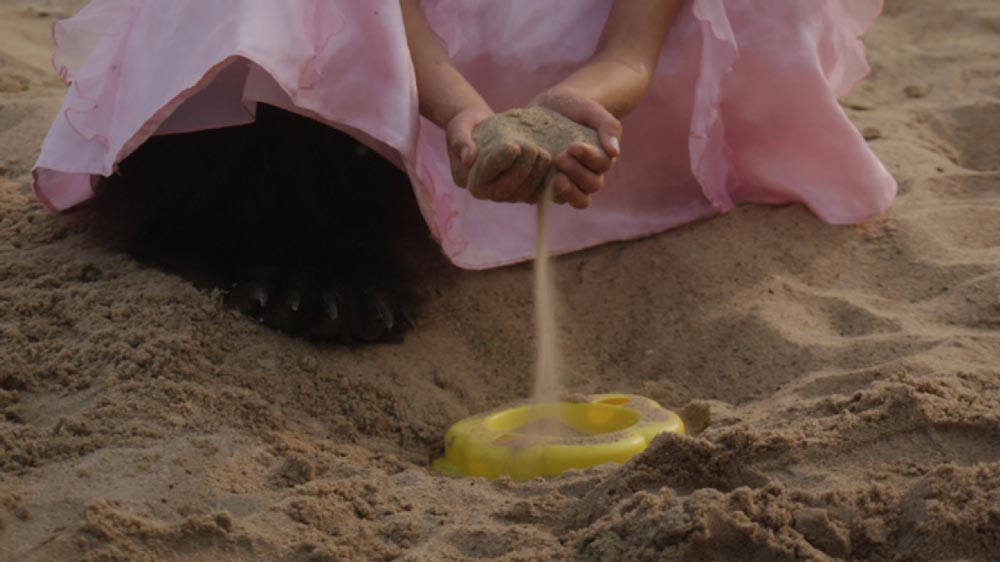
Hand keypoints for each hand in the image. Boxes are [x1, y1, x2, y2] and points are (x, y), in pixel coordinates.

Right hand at [447, 108, 552, 204]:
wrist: (480, 127)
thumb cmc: (467, 126)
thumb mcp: (459, 128)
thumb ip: (461, 142)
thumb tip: (468, 158)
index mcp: (470, 180)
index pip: (486, 175)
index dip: (502, 163)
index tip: (514, 146)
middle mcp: (486, 192)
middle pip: (506, 189)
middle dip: (523, 171)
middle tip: (534, 149)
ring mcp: (504, 193)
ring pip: (522, 194)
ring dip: (536, 176)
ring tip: (545, 155)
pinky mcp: (520, 190)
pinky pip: (534, 193)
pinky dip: (545, 184)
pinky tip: (554, 168)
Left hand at [531, 88, 621, 207]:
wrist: (552, 106)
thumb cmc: (576, 108)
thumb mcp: (593, 111)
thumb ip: (608, 128)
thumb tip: (615, 153)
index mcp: (601, 158)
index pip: (601, 166)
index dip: (589, 159)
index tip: (573, 146)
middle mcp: (588, 174)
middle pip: (591, 185)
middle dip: (577, 173)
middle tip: (560, 157)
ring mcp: (570, 182)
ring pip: (578, 199)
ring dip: (568, 191)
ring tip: (555, 177)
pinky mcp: (551, 187)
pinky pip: (553, 200)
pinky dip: (548, 196)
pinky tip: (538, 184)